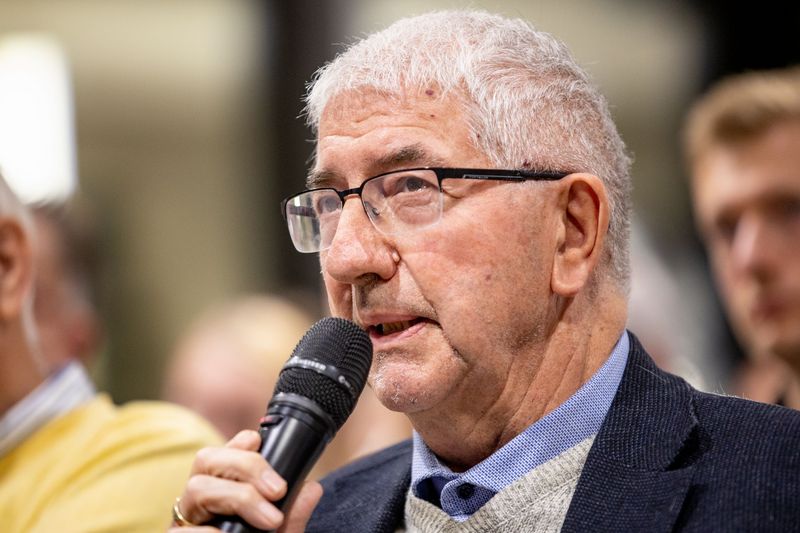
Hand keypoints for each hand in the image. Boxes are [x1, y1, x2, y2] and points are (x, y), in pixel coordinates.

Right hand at [168, 430, 322, 531]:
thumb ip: (292, 517)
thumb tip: (312, 489)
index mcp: (221, 492)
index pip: (223, 454)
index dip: (238, 443)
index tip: (259, 440)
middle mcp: (199, 503)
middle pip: (207, 459)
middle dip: (246, 465)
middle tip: (278, 490)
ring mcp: (185, 523)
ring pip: (197, 487)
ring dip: (238, 496)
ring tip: (269, 520)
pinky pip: (182, 531)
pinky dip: (208, 532)